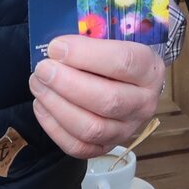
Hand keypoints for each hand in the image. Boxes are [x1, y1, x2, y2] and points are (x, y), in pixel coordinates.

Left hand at [30, 35, 164, 158]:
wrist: (131, 84)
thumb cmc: (116, 58)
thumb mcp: (114, 41)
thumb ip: (90, 41)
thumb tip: (55, 49)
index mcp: (150, 69)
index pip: (123, 62)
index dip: (85, 54)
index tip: (56, 47)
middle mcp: (144, 103)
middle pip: (107, 100)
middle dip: (67, 84)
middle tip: (43, 69)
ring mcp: (127, 129)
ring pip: (91, 128)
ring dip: (58, 106)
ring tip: (38, 85)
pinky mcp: (106, 147)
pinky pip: (78, 146)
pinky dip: (54, 128)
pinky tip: (41, 105)